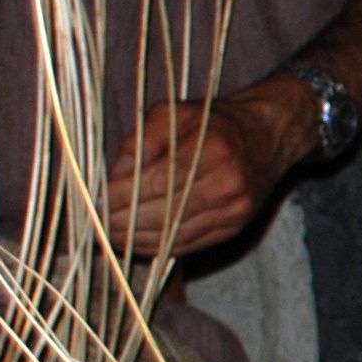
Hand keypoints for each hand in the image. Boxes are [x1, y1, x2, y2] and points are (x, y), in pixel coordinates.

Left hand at [96, 82, 309, 257]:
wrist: (268, 134)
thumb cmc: (214, 120)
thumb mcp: (172, 113)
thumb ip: (139, 142)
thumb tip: (111, 180)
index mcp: (214, 149)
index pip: (155, 183)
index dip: (119, 198)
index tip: (93, 202)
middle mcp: (228, 183)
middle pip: (164, 215)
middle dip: (123, 223)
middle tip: (94, 224)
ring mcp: (235, 210)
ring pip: (176, 236)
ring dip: (138, 241)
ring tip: (109, 237)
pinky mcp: (236, 227)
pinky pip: (191, 245)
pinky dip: (160, 248)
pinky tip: (137, 242)